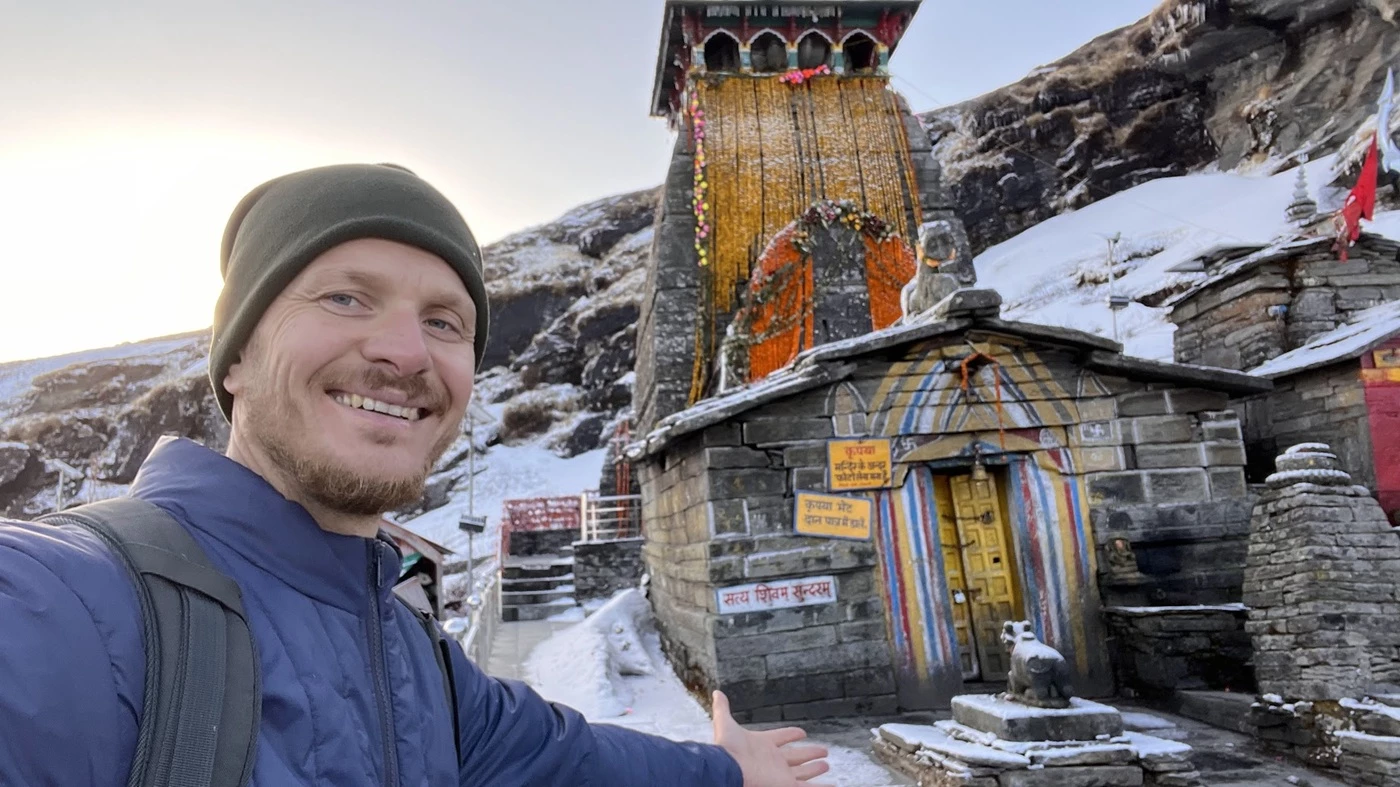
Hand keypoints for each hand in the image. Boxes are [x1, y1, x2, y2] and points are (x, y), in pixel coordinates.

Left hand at [711, 691, 831, 785]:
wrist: (728, 769)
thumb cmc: (727, 748)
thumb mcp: (725, 723)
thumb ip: (722, 708)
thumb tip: (717, 692)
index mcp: (763, 745)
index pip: (781, 738)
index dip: (791, 735)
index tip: (801, 733)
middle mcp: (774, 760)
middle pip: (796, 756)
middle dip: (809, 754)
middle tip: (823, 751)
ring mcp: (782, 774)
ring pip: (804, 771)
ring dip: (815, 769)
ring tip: (826, 765)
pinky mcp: (788, 785)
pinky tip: (833, 785)